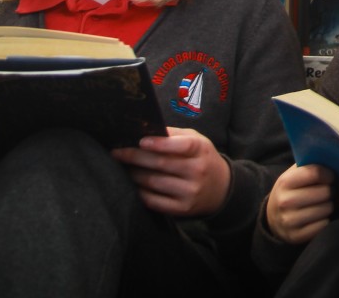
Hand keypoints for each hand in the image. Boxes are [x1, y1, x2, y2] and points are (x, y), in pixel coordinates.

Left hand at [111, 127, 231, 217]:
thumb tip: (145, 130)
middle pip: (162, 164)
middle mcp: (198, 171)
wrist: (221, 188)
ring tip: (122, 167)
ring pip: (154, 182)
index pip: (183, 145)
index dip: (161, 143)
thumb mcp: (197, 140)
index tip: (141, 141)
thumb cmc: (202, 158)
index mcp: (201, 150)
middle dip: (135, 157)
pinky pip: (154, 201)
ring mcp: (190, 191)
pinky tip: (132, 184)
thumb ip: (174, 135)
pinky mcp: (182, 209)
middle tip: (117, 153)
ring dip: (134, 174)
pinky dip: (139, 192)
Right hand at [266, 163, 335, 243]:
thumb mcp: (294, 175)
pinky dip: (325, 220)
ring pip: (326, 209)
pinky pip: (323, 225)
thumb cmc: (291, 191)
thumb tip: (335, 159)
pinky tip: (318, 216)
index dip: (329, 174)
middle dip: (330, 191)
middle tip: (327, 191)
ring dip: (329, 206)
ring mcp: (289, 221)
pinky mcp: (296, 236)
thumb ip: (310, 165)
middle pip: (325, 192)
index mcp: (285, 182)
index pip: (316, 173)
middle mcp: (285, 201)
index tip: (331, 177)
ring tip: (322, 203)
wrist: (273, 217)